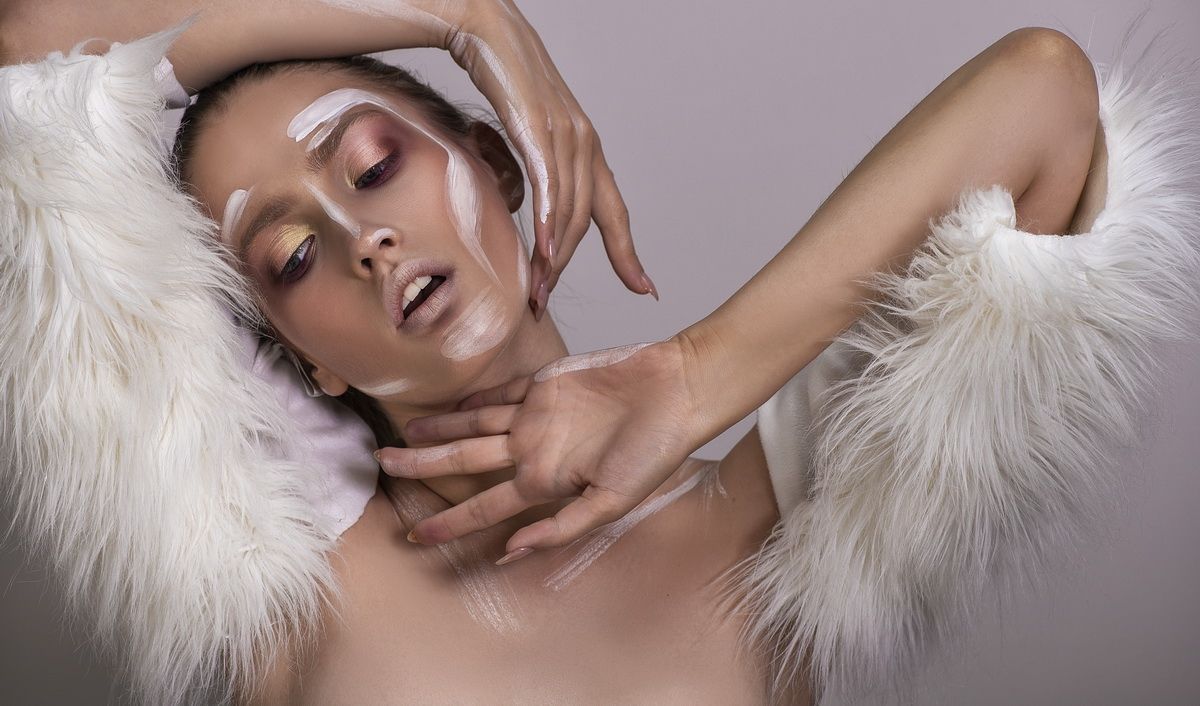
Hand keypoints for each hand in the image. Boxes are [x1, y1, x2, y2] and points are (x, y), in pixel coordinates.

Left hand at [375, 338, 700, 559]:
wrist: (677, 388)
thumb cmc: (655, 449)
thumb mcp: (612, 500)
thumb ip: (562, 526)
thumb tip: (511, 552)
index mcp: (546, 482)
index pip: (484, 507)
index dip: (449, 523)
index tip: (415, 539)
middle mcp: (534, 451)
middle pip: (464, 460)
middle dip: (422, 466)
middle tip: (380, 467)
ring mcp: (537, 416)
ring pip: (474, 425)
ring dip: (439, 430)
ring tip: (402, 435)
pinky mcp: (547, 383)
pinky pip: (501, 393)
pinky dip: (474, 399)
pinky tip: (450, 405)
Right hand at [440, 0, 657, 316]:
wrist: (489, 33)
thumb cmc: (505, 84)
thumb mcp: (529, 133)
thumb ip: (538, 171)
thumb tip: (528, 211)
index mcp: (589, 151)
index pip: (614, 212)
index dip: (628, 253)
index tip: (645, 289)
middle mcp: (586, 145)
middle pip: (588, 221)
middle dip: (570, 266)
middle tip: (546, 302)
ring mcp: (566, 137)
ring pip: (569, 210)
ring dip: (553, 255)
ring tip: (538, 289)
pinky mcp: (539, 129)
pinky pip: (548, 185)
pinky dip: (547, 221)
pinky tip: (542, 249)